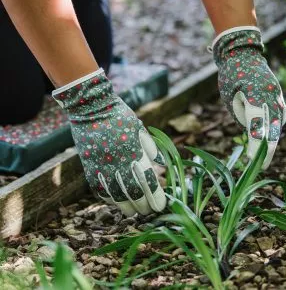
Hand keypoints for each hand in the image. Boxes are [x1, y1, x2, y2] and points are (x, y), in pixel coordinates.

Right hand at [53, 69, 165, 215]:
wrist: (91, 108)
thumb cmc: (119, 116)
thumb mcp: (139, 128)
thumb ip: (151, 148)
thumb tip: (161, 165)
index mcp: (133, 151)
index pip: (147, 180)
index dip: (155, 196)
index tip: (161, 206)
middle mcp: (118, 162)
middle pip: (133, 191)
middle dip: (143, 205)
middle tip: (148, 211)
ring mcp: (102, 165)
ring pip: (115, 194)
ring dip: (126, 206)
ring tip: (133, 213)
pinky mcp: (89, 166)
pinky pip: (99, 188)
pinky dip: (108, 198)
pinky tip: (115, 202)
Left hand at [212, 27, 285, 168]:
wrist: (242, 54)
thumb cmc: (231, 76)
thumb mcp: (230, 98)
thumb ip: (243, 116)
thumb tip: (254, 132)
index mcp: (256, 95)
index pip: (257, 126)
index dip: (255, 146)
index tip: (252, 160)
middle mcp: (272, 96)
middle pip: (272, 128)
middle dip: (267, 149)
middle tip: (262, 166)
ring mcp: (278, 95)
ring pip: (278, 123)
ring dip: (271, 138)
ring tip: (263, 154)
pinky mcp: (279, 95)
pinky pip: (280, 116)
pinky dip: (274, 127)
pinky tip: (268, 135)